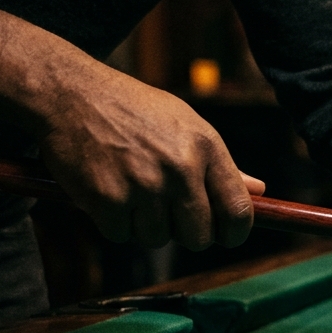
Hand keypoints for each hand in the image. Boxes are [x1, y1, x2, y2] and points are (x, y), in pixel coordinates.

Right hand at [0, 4, 263, 249]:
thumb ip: (223, 165)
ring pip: (157, 239)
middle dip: (186, 233)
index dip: (235, 233)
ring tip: (133, 193)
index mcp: (206, 148)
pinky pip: (121, 235)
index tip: (227, 237)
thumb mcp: (187, 124)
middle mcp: (180, 168)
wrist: (72, 93)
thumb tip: (259, 192)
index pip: (238, 211)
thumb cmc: (135, 109)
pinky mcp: (107, 199)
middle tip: (169, 214)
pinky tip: (109, 194)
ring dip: (145, 226)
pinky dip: (114, 223)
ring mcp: (144, 185)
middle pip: (198, 236)